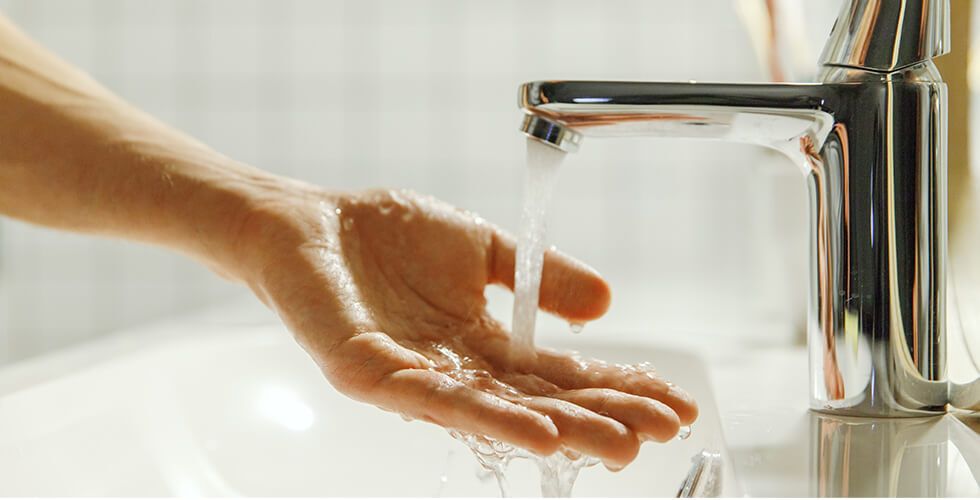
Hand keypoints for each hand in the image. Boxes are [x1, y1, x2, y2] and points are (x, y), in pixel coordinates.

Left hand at [230, 186, 697, 468]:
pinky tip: (536, 432)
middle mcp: (457, 369)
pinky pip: (431, 399)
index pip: (558, 373)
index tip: (671, 400)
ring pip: (495, 412)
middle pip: (539, 402)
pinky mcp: (369, 374)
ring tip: (615, 445)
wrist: (312, 222)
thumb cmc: (388, 236)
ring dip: (559, 430)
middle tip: (661, 435)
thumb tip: (609, 303)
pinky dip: (487, 418)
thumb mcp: (482, 249)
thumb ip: (541, 277)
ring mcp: (414, 377)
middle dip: (602, 418)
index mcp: (484, 341)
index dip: (614, 386)